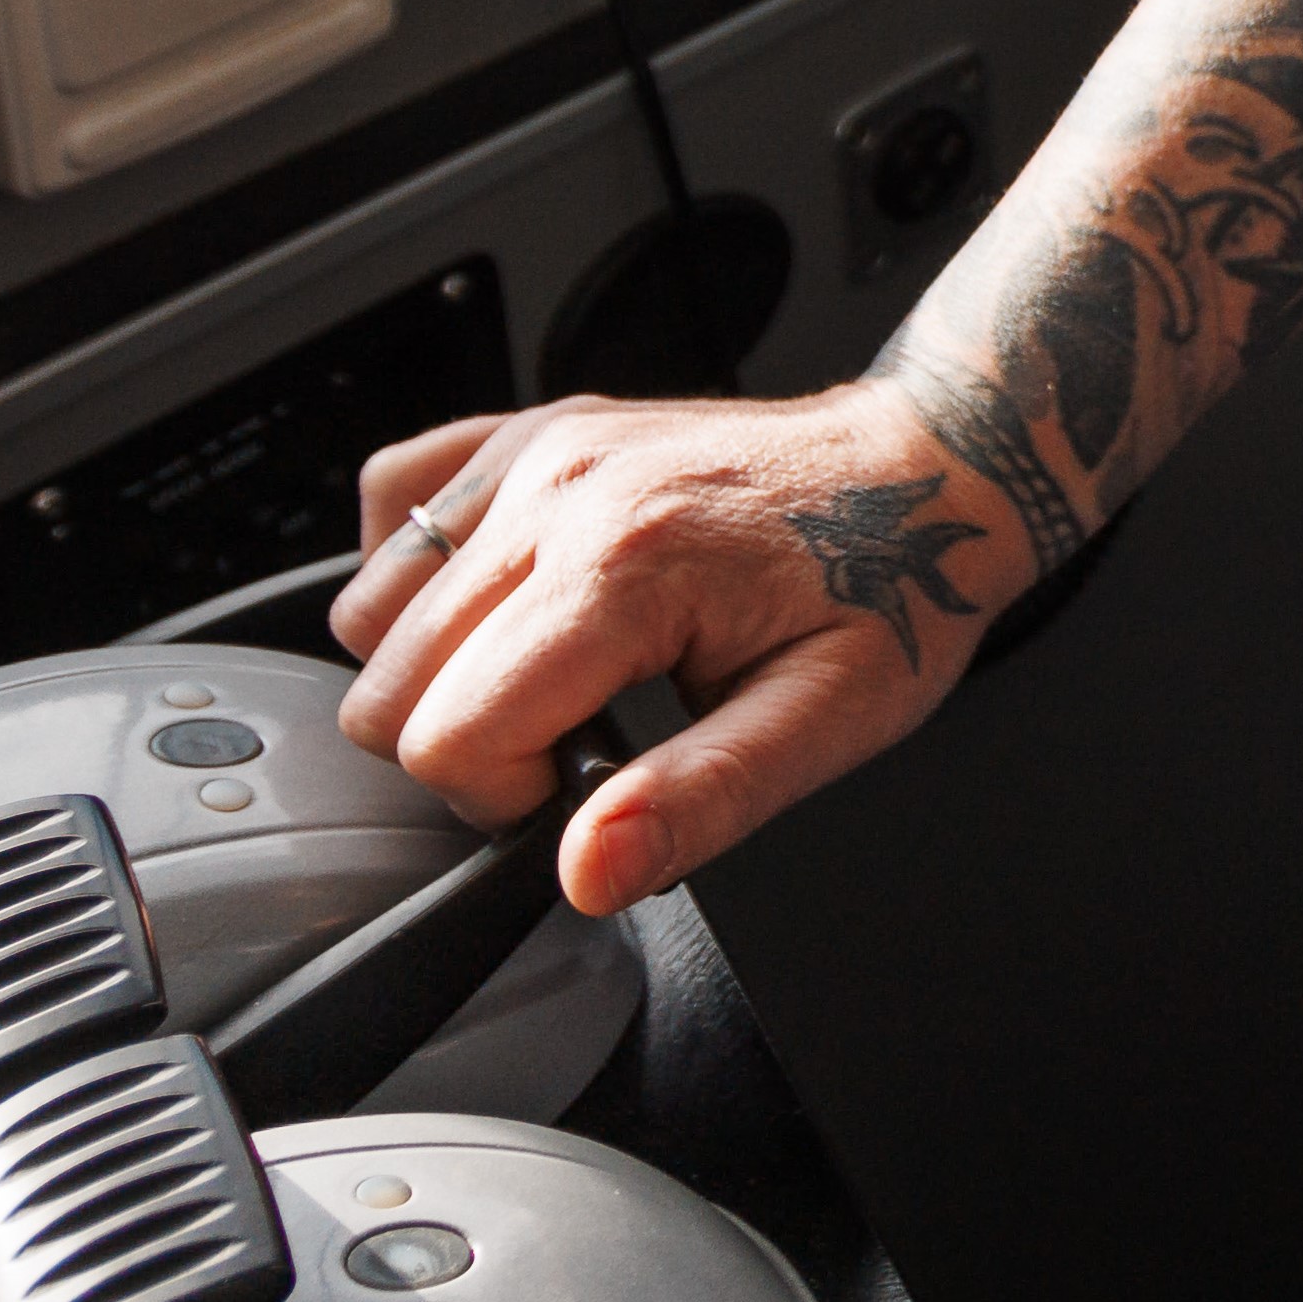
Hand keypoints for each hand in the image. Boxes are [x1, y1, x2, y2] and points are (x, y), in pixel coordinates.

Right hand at [326, 386, 1031, 913]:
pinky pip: (396, 501)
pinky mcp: (532, 428)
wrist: (930, 467)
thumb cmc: (890, 591)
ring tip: (558, 671)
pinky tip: (511, 602)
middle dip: (471, 744)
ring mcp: (538, 449)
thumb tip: (588, 873)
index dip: (507, 801)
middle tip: (585, 735)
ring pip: (371, 608)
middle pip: (390, 685)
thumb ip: (699, 805)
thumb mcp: (827, 725)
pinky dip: (422, 568)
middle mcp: (562, 490)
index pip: (450, 738)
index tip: (589, 787)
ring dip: (440, 666)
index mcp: (628, 565)